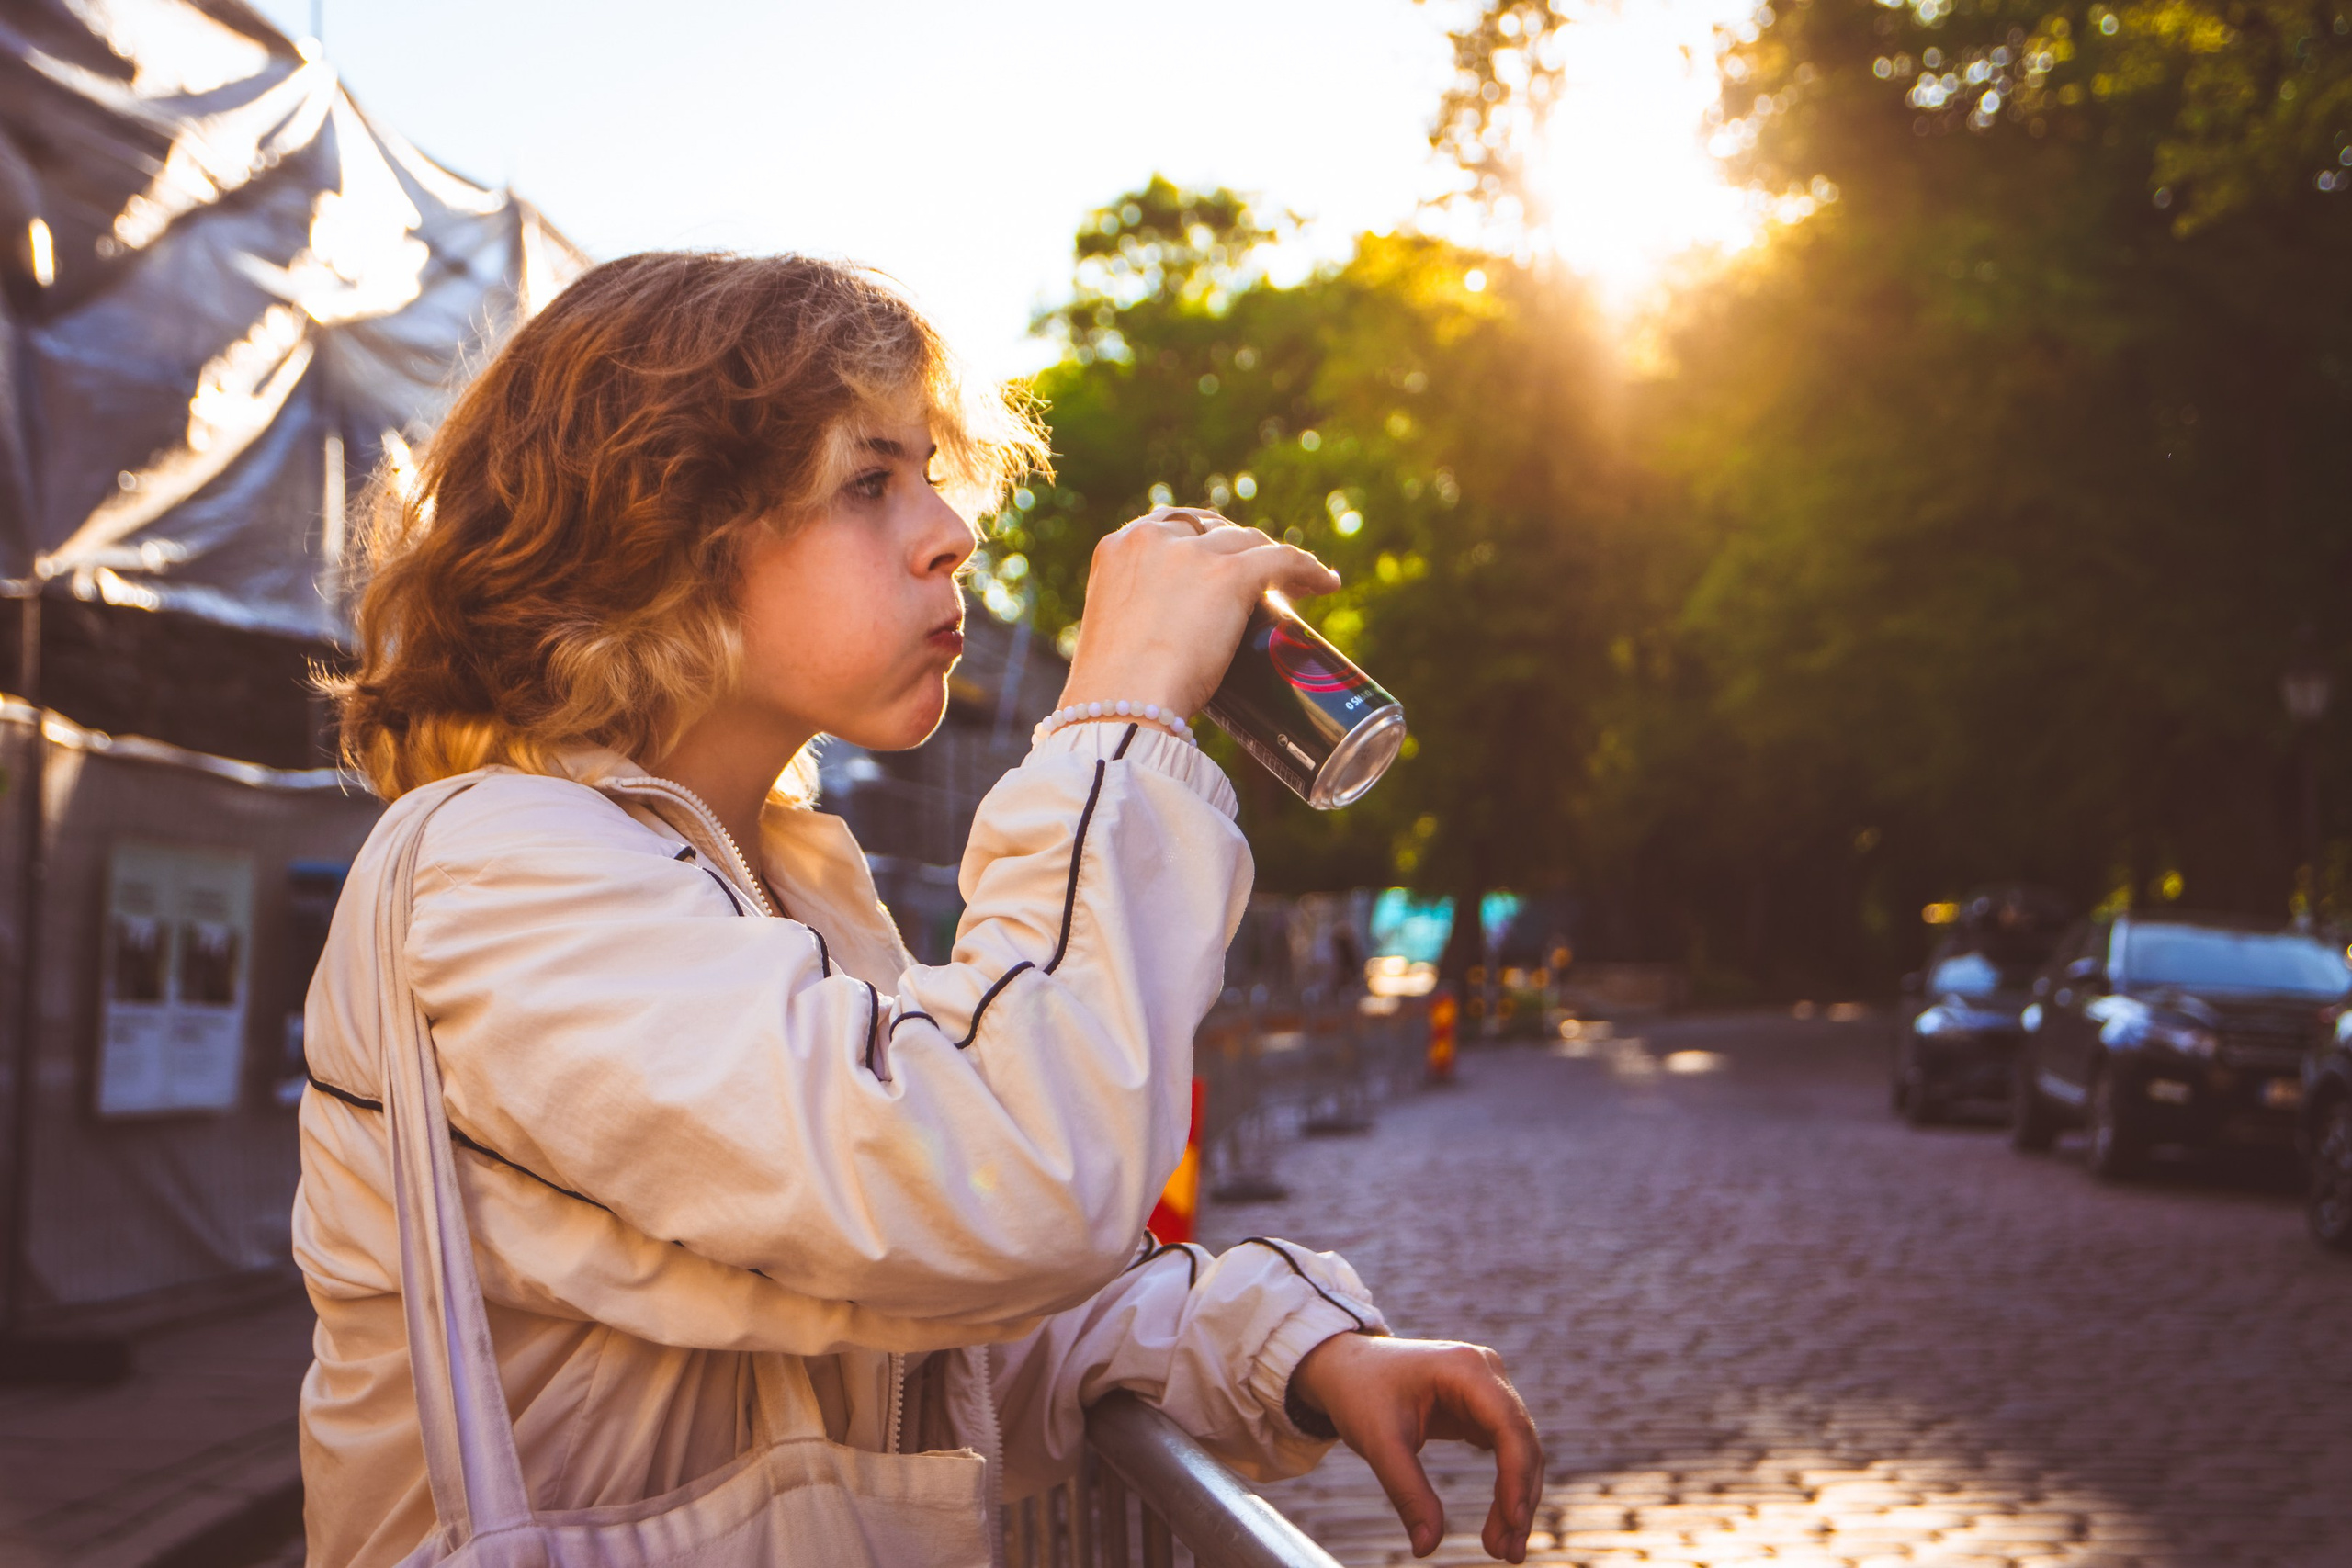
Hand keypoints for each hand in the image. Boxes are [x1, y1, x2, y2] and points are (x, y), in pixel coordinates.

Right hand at [1058, 507, 1340, 722]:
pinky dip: (1309, 570)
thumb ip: (1135, 623)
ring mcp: (1192, 554)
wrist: (1120, 708)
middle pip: (1212, 529)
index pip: (1170, 527)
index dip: (1203, 542)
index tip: (1220, 564)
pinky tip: (1327, 585)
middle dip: (1238, 549)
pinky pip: (1284, 559)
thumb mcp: (1114, 638)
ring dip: (1273, 560)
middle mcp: (1152, 539)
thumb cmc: (1114, 694)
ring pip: (1249, 542)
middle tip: (1257, 581)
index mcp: (1117, 549)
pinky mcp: (1229, 575)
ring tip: (1294, 586)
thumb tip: (1162, 649)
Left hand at [1289, 1333, 1541, 1562]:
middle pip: (1521, 1440)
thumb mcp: (1378, 1443)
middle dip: (1519, 1498)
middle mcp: (1485, 1372)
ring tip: (1502, 1547)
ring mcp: (1486, 1387)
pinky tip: (1501, 1518)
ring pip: (1519, 1448)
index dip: (1516, 1476)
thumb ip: (1406, 1493)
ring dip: (1516, 1497)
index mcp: (1465, 1368)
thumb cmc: (1359, 1393)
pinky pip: (1505, 1448)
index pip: (1508, 1426)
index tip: (1513, 1523)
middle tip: (1508, 1553)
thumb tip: (1427, 1548)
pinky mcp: (1480, 1406)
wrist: (1344, 1367)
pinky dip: (1506, 1484)